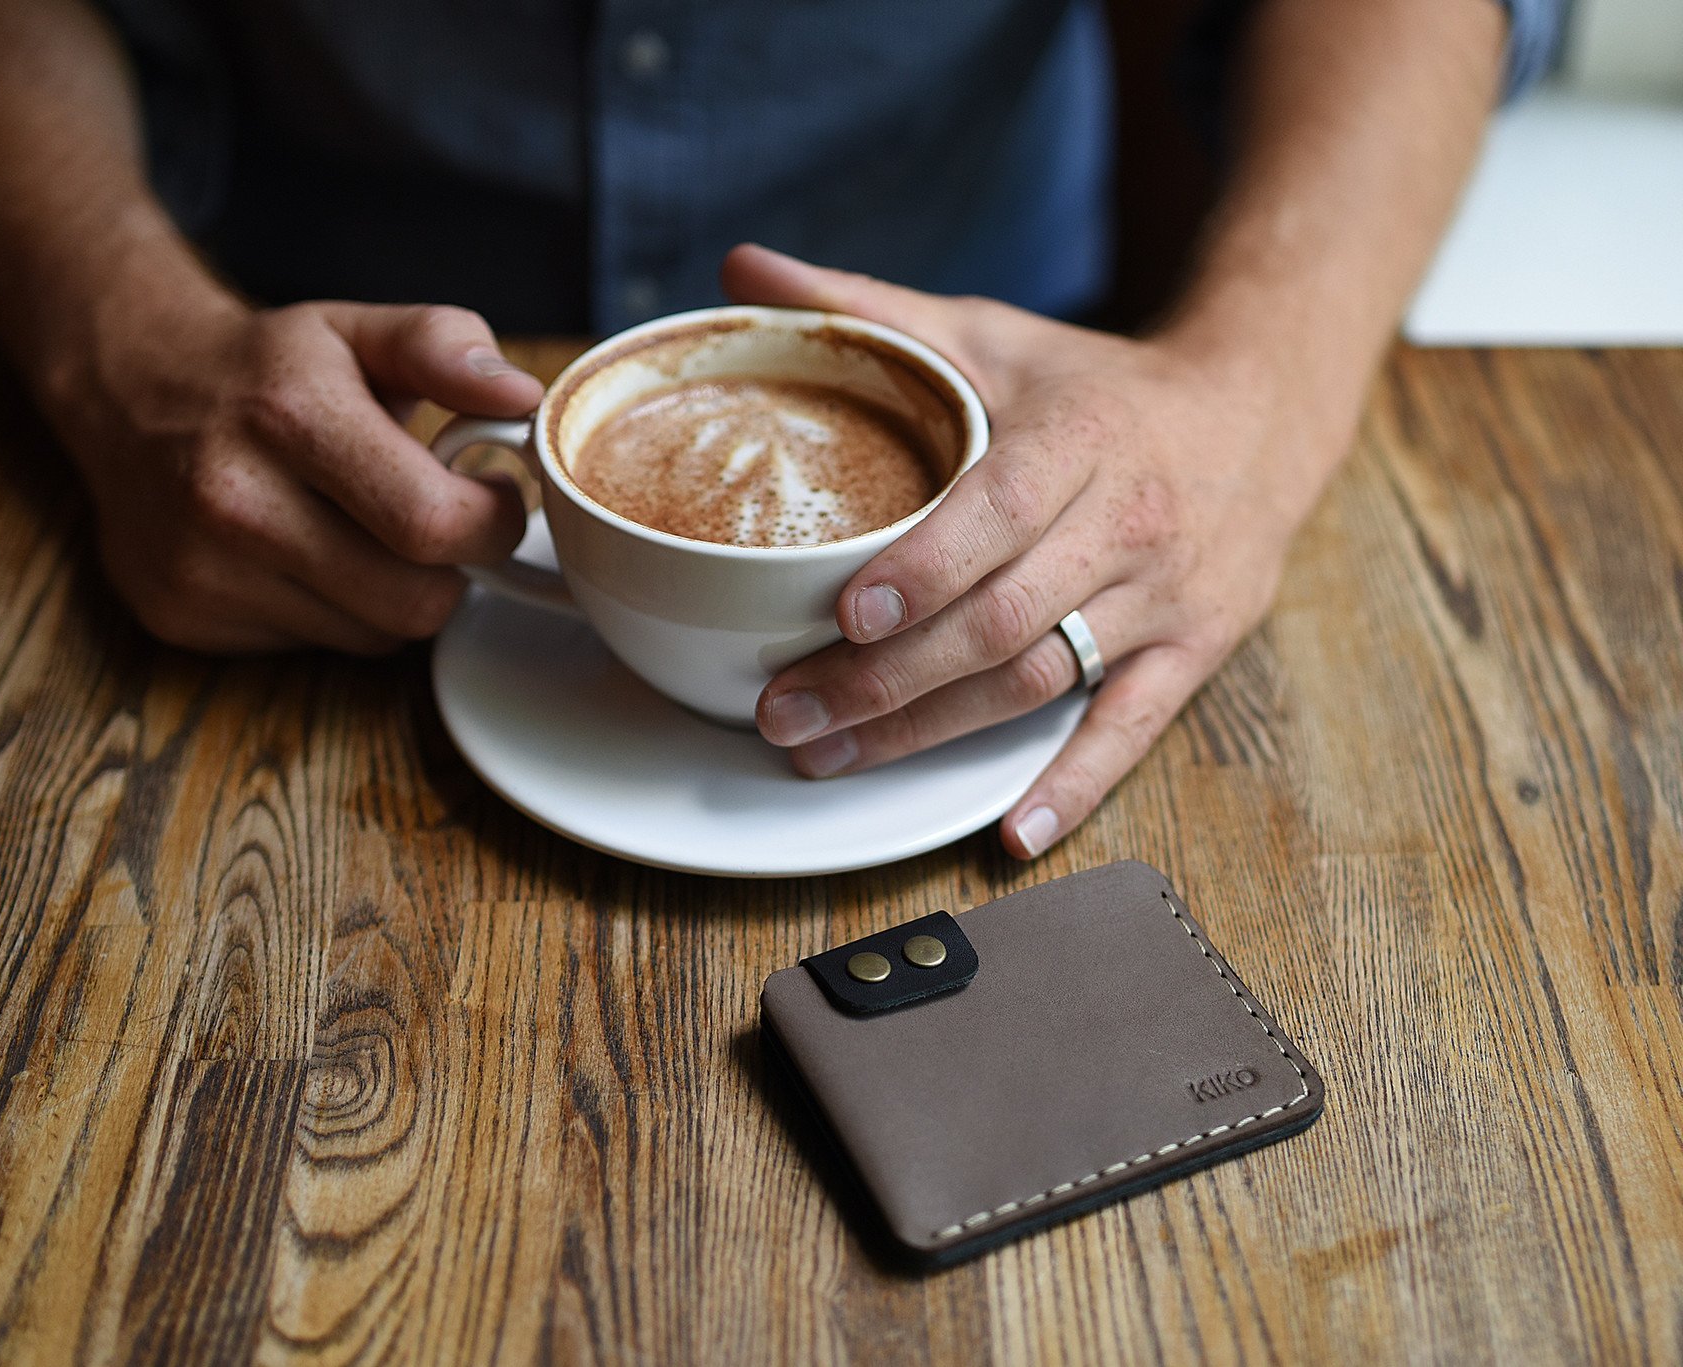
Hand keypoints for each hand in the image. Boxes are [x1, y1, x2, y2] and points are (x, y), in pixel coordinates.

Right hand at [39, 273, 540, 652]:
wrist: (129, 388)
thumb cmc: (267, 367)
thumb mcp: (359, 329)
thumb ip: (446, 347)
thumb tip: (521, 396)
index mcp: (288, 415)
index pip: (432, 524)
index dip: (490, 523)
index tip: (491, 497)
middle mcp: (234, 499)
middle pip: (411, 602)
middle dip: (448, 569)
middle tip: (434, 522)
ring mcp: (200, 569)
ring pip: (369, 635)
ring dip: (387, 594)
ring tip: (356, 529)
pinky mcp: (180, 617)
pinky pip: (309, 646)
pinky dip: (326, 611)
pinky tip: (296, 553)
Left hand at [725, 244, 1341, 858]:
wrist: (1260, 411)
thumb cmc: (1096, 384)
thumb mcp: (991, 333)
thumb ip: (868, 309)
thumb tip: (738, 268)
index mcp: (1082, 440)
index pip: (1000, 511)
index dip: (926, 569)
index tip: (848, 612)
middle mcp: (1131, 525)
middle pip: (1002, 619)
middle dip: (887, 678)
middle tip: (787, 715)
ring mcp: (1168, 598)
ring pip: (1042, 681)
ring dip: (932, 734)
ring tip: (832, 758)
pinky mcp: (1195, 651)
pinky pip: (1130, 731)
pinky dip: (1072, 787)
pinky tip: (1009, 835)